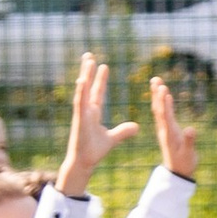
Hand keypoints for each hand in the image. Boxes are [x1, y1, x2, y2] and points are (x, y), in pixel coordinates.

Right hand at [56, 56, 135, 200]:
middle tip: (89, 55)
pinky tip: (82, 80)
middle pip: (88, 87)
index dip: (100, 80)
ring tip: (88, 61)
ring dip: (85, 75)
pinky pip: (80, 103)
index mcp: (93, 113)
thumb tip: (137, 126)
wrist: (84, 163)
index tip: (103, 66)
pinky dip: (81, 92)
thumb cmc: (93, 151)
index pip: (98, 92)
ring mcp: (81, 114)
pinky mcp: (79, 120)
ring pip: (83, 91)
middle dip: (89, 71)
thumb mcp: (112, 139)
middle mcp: (86, 111)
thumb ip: (123, 131)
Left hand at [151, 75, 197, 180]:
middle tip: (155, 79)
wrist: (177, 174)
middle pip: (159, 109)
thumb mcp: (189, 155)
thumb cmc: (185, 164)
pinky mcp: (169, 130)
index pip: (164, 115)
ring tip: (157, 81)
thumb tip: (191, 129)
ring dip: (158, 95)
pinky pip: (165, 113)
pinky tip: (165, 94)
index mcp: (169, 134)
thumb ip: (189, 142)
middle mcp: (165, 130)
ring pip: (160, 110)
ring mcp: (166, 129)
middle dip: (157, 94)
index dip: (163, 102)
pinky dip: (164, 102)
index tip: (162, 88)